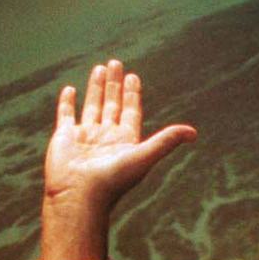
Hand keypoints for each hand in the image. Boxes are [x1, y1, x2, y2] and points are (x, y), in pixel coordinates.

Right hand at [41, 60, 196, 259]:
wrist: (79, 196)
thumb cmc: (112, 180)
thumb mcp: (143, 157)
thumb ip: (166, 141)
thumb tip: (193, 133)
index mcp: (124, 142)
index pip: (131, 112)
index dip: (133, 94)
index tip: (133, 76)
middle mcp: (105, 137)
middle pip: (112, 105)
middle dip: (114, 85)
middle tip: (116, 63)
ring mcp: (85, 137)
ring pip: (92, 106)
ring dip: (96, 88)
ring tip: (99, 68)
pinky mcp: (65, 137)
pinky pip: (66, 115)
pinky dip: (67, 103)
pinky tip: (71, 89)